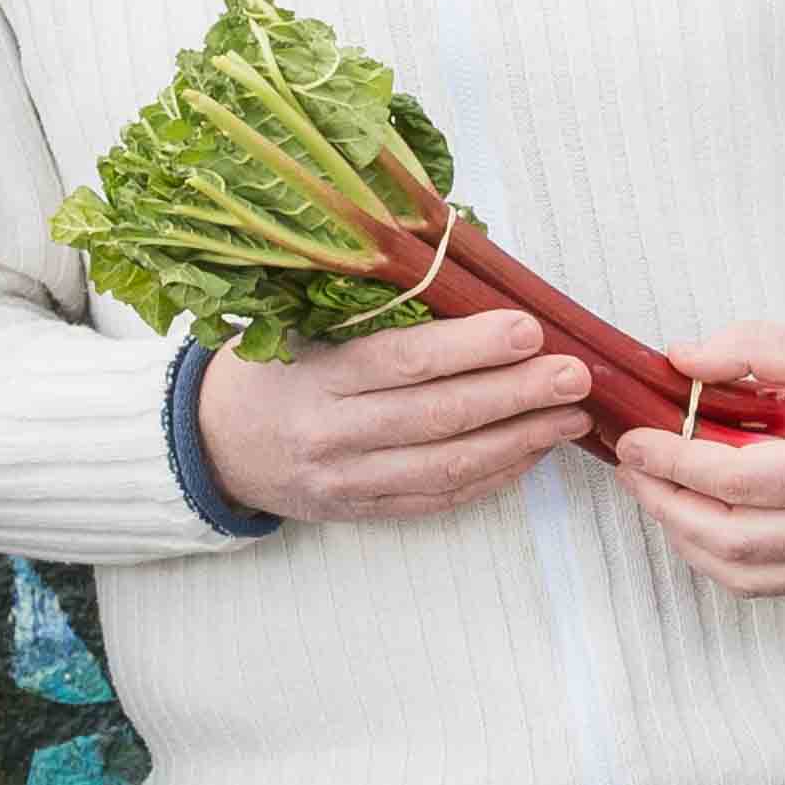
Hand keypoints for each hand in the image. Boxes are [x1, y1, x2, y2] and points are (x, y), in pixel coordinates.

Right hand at [200, 313, 592, 529]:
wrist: (210, 443)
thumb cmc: (269, 369)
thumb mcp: (298, 325)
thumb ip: (369, 304)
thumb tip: (464, 271)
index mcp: (315, 377)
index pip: (404, 361)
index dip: (471, 347)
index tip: (529, 330)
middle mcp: (330, 435)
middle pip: (438, 418)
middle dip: (516, 395)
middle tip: (574, 375)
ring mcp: (347, 482)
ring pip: (447, 467)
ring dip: (519, 441)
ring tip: (570, 415)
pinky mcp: (361, 513)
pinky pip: (439, 500)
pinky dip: (492, 477)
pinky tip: (532, 451)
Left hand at [604, 323, 784, 596]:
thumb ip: (755, 347)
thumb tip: (680, 360)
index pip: (738, 479)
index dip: (674, 461)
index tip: (634, 439)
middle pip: (731, 538)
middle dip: (666, 504)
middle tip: (632, 468)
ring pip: (742, 573)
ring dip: (685, 539)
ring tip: (655, 494)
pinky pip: (766, 582)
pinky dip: (719, 560)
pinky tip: (695, 524)